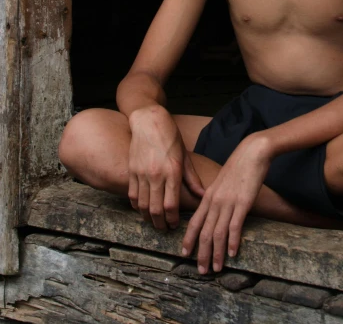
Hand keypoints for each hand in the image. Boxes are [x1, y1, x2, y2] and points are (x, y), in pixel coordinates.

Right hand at [128, 105, 204, 229]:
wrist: (149, 121)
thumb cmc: (170, 136)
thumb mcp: (184, 155)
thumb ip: (192, 178)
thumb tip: (202, 195)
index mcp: (172, 171)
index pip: (171, 204)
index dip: (172, 219)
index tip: (174, 226)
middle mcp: (156, 175)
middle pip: (155, 209)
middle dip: (160, 223)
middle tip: (164, 228)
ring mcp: (141, 173)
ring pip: (142, 205)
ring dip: (147, 217)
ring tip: (154, 222)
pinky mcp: (131, 171)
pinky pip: (132, 195)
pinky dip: (136, 206)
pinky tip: (141, 209)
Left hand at [182, 132, 271, 273]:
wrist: (252, 152)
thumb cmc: (238, 165)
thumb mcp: (221, 181)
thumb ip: (216, 196)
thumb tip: (213, 210)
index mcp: (208, 196)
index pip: (194, 222)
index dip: (188, 239)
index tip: (184, 254)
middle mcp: (215, 201)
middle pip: (204, 232)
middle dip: (201, 254)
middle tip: (201, 271)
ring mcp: (228, 202)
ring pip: (217, 233)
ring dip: (216, 253)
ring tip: (216, 268)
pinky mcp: (242, 203)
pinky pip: (234, 226)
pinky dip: (232, 242)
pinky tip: (233, 254)